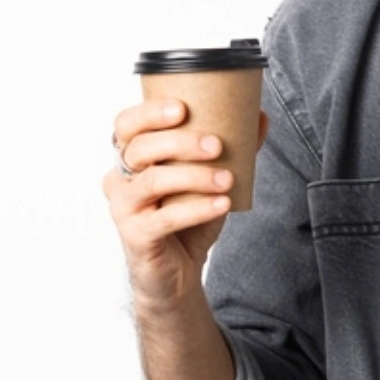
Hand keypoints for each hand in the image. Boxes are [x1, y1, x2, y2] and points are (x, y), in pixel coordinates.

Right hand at [101, 99, 268, 310]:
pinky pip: (164, 218)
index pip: (127, 125)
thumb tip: (259, 115)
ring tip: (226, 179)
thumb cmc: (187, 217)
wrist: (177, 271)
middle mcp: (119, 179)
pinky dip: (196, 209)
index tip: (182, 108)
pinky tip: (222, 204)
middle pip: (139, 148)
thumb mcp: (209, 178)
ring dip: (194, 176)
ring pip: (152, 181)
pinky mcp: (135, 236)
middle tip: (216, 145)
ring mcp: (123, 208)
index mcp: (131, 157)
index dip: (149, 112)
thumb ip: (232, 147)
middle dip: (180, 141)